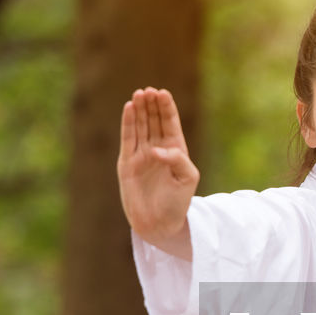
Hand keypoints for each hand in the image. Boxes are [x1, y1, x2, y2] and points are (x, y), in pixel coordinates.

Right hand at [118, 87, 199, 256]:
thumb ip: (178, 159)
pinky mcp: (127, 163)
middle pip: (153, 120)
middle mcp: (157, 149)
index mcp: (176, 151)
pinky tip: (129, 108)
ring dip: (139, 110)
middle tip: (149, 90)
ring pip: (139, 126)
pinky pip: (127, 138)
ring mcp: (141, 155)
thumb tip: (156, 149)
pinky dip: (127, 123)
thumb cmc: (178, 203)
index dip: (167, 108)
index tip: (163, 93)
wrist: (159, 223)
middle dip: (152, 105)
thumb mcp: (188, 178)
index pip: (170, 123)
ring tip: (139, 94)